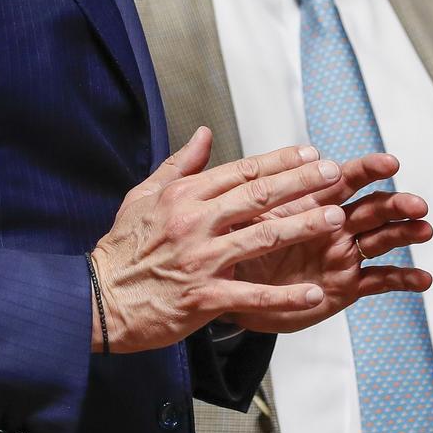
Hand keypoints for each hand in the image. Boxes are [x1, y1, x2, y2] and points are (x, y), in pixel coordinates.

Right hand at [89, 129, 367, 351]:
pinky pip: (252, 295)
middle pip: (259, 196)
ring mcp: (200, 260)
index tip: (312, 154)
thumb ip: (179, 164)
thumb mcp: (144, 196)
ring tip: (336, 220)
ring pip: (262, 238)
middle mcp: (195, 222)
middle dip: (302, 183)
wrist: (96, 298)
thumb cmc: (121, 248)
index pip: (242, 171)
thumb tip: (205, 133)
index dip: (281, 161)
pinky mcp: (203, 297)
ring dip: (302, 227)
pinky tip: (314, 293)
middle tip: (336, 175)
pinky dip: (285, 295)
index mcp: (184, 195)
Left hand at [222, 151, 432, 332]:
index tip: (390, 163)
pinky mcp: (346, 284)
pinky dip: (403, 280)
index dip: (367, 169)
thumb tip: (205, 135)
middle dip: (396, 203)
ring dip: (405, 233)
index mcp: (313, 201)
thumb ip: (238, 182)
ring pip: (382, 239)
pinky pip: (379, 280)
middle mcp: (334, 224)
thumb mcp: (238, 213)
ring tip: (424, 229)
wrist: (232, 291)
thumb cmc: (236, 246)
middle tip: (416, 204)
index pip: (345, 179)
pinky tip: (424, 279)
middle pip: (373, 207)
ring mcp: (343, 253)